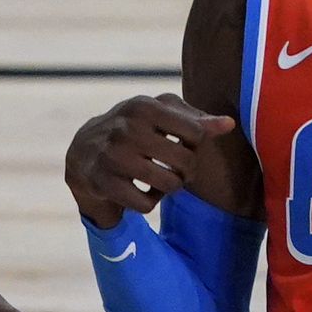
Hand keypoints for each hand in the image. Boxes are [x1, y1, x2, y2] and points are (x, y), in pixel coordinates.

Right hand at [65, 94, 236, 227]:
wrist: (83, 151)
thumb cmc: (132, 128)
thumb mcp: (159, 115)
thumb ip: (195, 119)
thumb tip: (229, 124)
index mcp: (143, 106)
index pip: (196, 133)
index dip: (194, 144)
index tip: (179, 143)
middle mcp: (127, 129)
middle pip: (186, 162)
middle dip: (185, 170)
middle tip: (171, 167)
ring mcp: (114, 156)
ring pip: (170, 185)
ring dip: (169, 187)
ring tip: (157, 178)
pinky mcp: (104, 183)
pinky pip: (146, 205)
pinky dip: (147, 202)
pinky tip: (138, 190)